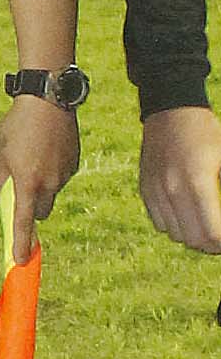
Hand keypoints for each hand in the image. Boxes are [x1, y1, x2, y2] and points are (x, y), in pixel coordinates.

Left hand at [0, 94, 79, 260]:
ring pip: (52, 194)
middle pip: (41, 212)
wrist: (48, 100)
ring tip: (30, 159)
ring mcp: (65, 174)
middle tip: (19, 193)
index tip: (20, 260)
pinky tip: (44, 151)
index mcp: (28, 183)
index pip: (24, 222)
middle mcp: (50, 183)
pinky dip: (52, 174)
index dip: (21, 243)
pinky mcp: (75, 163)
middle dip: (31, 210)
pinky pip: (61, 178)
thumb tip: (0, 202)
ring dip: (41, 189)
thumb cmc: (17, 126)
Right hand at [140, 105, 220, 253]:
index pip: (211, 232)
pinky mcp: (145, 189)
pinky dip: (174, 225)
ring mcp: (155, 191)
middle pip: (192, 240)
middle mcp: (173, 189)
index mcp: (198, 181)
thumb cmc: (207, 133)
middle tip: (219, 239)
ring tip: (204, 227)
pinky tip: (186, 214)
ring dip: (191, 236)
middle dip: (210, 245)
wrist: (171, 112)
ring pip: (174, 234)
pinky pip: (159, 222)